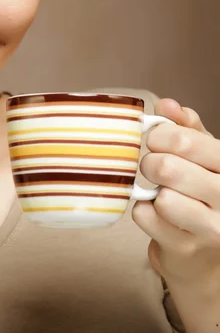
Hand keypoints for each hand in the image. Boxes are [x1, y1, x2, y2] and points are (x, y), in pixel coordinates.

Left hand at [132, 98, 219, 282]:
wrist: (205, 249)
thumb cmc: (201, 191)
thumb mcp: (202, 155)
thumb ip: (185, 127)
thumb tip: (166, 105)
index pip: (185, 140)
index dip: (158, 136)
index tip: (155, 141)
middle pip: (167, 167)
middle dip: (150, 163)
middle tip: (153, 168)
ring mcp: (211, 228)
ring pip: (161, 197)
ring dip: (150, 191)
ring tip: (161, 192)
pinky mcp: (186, 249)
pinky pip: (145, 217)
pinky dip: (143, 211)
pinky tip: (157, 214)